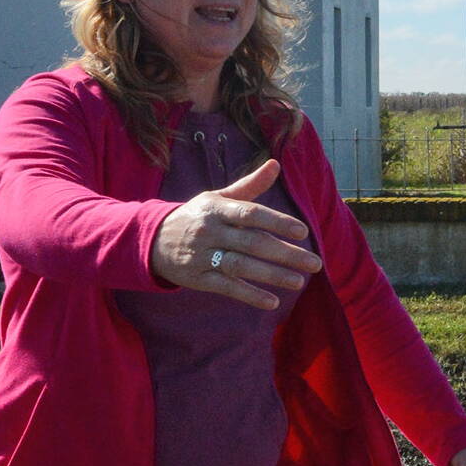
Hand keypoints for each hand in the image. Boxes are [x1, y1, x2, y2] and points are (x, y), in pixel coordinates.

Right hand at [149, 160, 321, 309]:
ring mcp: (202, 256)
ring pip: (241, 266)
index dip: (277, 222)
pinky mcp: (196, 278)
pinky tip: (272, 302)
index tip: (303, 232)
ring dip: (272, 276)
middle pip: (252, 243)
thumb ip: (249, 186)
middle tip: (315, 263)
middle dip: (286, 254)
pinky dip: (249, 295)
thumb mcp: (217, 198)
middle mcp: (209, 232)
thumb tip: (276, 164)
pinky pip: (226, 288)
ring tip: (299, 282)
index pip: (251, 214)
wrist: (151, 239)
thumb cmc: (196, 216)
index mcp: (217, 209)